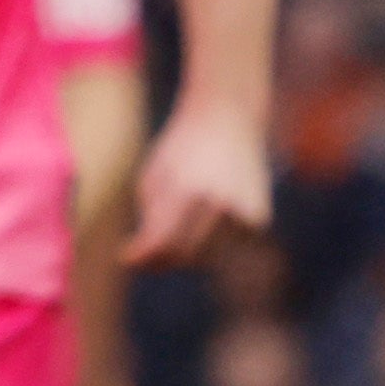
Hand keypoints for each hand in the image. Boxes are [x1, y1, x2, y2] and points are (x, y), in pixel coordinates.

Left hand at [123, 102, 268, 268]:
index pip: (161, 243)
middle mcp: (219, 204)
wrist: (228, 121)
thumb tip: (138, 264)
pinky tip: (206, 215)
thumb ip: (147, 222)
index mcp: (187, 190)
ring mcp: (243, 213)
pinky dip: (211, 242)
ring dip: (185, 249)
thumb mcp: (152, 178)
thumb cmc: (180, 152)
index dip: (140, 258)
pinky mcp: (258, 220)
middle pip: (183, 256)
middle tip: (147, 244)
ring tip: (179, 217)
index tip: (125, 256)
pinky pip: (226, 250)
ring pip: (205, 258)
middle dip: (160, 258)